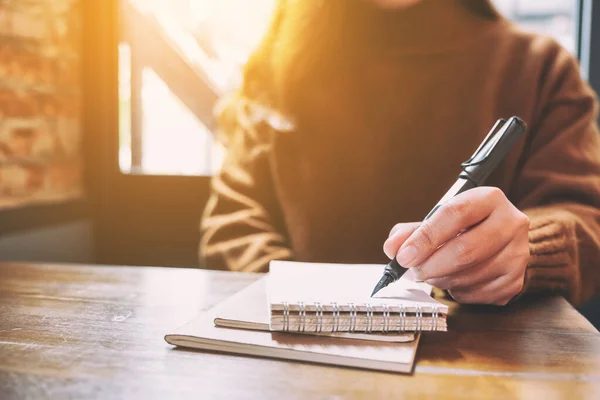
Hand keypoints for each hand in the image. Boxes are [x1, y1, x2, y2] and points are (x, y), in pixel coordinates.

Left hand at [383, 187, 529, 305]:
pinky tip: (452, 280)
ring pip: (469, 275)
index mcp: (489, 199)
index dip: (425, 238)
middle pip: (465, 250)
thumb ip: (412, 231)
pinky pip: (477, 294)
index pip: (455, 214)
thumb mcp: (439, 220)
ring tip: (431, 273)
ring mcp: (518, 254)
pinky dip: (456, 291)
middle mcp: (511, 223)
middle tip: (413, 270)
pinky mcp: (516, 280)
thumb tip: (392, 248)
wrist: (502, 241)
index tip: (403, 255)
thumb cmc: (466, 228)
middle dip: (430, 265)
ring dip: (441, 280)